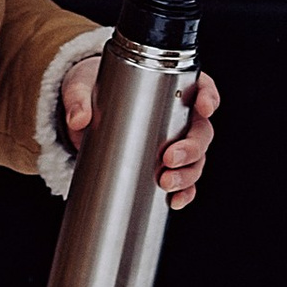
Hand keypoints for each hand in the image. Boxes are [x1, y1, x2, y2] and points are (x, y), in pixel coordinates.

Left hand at [58, 58, 219, 209]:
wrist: (82, 112)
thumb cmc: (90, 88)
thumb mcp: (81, 87)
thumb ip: (78, 98)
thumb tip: (78, 119)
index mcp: (170, 86)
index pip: (201, 88)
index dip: (209, 98)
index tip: (204, 109)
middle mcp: (179, 116)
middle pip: (201, 132)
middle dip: (192, 148)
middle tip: (169, 158)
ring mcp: (174, 143)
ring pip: (196, 160)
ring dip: (187, 174)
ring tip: (166, 183)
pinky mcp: (162, 166)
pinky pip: (183, 182)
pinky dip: (183, 193)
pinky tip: (173, 201)